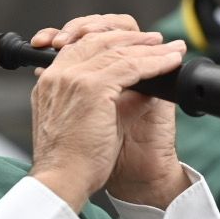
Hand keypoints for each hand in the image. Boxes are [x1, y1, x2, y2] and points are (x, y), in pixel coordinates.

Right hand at [29, 15, 189, 211]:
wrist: (63, 181)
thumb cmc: (71, 162)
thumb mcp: (80, 121)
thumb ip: (99, 100)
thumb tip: (136, 88)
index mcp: (49, 82)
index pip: (78, 47)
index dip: (107, 41)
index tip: (130, 45)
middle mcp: (57, 75)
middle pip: (97, 41)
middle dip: (129, 38)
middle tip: (155, 40)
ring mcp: (73, 78)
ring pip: (117, 51)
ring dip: (149, 48)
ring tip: (169, 49)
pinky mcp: (91, 87)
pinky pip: (130, 65)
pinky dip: (155, 62)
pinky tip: (170, 62)